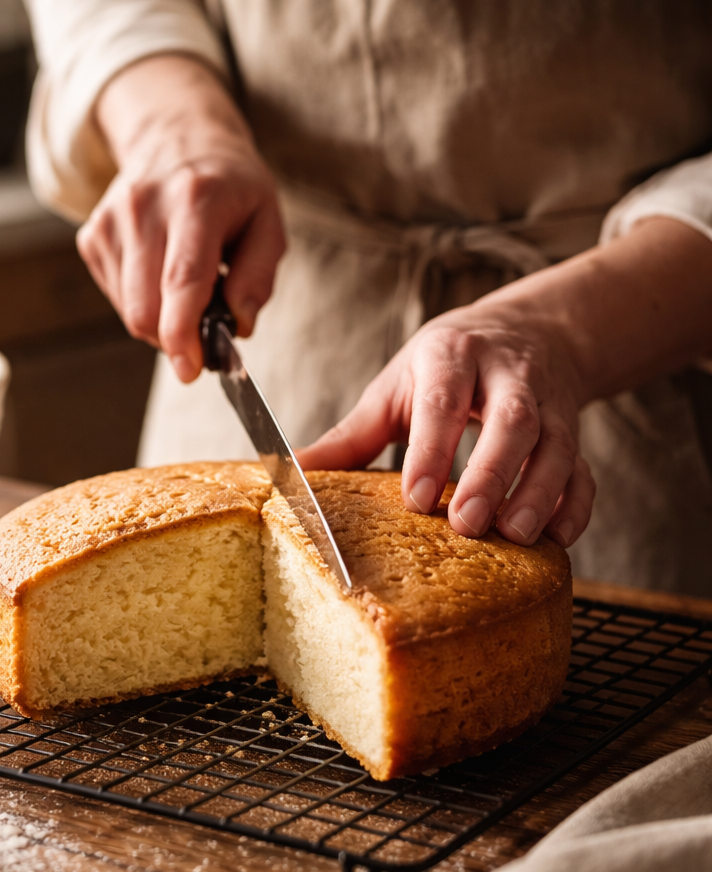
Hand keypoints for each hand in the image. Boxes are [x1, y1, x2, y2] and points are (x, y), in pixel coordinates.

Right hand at [79, 55, 285, 381]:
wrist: (175, 136)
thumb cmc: (228, 187)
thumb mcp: (266, 219)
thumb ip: (259, 276)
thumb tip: (239, 324)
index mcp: (196, 200)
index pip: (182, 279)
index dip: (182, 333)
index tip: (190, 368)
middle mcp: (145, 206)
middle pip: (147, 307)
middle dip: (175, 340)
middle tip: (203, 335)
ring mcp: (112, 220)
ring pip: (129, 311)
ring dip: (161, 323)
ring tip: (186, 294)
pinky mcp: (93, 235)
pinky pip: (117, 299)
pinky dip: (143, 304)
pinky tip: (160, 276)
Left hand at [298, 216, 711, 547]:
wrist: (526, 332)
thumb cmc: (444, 368)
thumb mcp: (395, 388)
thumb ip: (350, 435)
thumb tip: (287, 474)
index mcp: (452, 358)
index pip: (444, 401)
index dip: (432, 449)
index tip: (415, 498)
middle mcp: (508, 375)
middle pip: (512, 420)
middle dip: (492, 473)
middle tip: (467, 525)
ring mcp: (549, 403)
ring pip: (557, 445)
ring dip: (540, 492)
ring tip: (515, 536)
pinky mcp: (574, 430)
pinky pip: (584, 468)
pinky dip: (576, 504)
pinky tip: (557, 539)